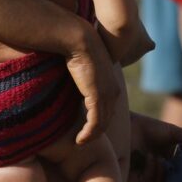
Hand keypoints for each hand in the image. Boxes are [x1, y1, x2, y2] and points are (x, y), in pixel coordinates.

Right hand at [65, 24, 119, 144]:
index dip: (99, 122)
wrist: (77, 38)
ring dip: (91, 136)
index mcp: (110, 83)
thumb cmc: (73, 50)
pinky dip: (88, 134)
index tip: (86, 131)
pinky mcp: (99, 96)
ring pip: (102, 124)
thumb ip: (79, 80)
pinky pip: (96, 123)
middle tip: (83, 141)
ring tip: (80, 142)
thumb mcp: (80, 68)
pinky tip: (79, 141)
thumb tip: (68, 87)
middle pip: (107, 119)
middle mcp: (113, 90)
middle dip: (96, 132)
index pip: (108, 109)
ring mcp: (108, 94)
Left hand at [128, 113, 181, 181]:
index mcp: (169, 168)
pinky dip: (151, 169)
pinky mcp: (135, 178)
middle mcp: (158, 176)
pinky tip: (150, 156)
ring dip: (162, 174)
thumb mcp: (174, 132)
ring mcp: (146, 178)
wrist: (129, 125)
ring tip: (160, 158)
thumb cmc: (150, 128)